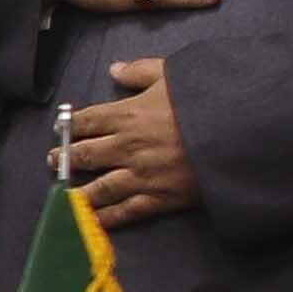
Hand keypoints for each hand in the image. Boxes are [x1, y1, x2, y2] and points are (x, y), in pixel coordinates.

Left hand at [61, 57, 194, 225]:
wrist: (239, 134)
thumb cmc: (207, 99)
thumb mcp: (174, 73)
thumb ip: (140, 71)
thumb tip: (115, 68)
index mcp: (127, 115)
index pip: (87, 121)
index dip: (69, 125)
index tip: (60, 128)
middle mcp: (126, 148)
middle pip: (85, 154)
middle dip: (66, 157)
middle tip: (53, 160)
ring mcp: (140, 176)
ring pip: (98, 188)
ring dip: (78, 191)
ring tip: (64, 194)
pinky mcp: (158, 199)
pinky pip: (125, 212)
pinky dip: (105, 219)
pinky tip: (92, 222)